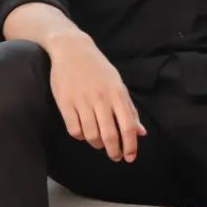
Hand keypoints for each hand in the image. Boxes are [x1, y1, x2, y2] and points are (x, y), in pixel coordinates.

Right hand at [47, 36, 146, 162]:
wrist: (72, 49)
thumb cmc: (98, 69)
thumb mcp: (117, 85)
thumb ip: (129, 109)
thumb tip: (141, 133)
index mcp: (117, 93)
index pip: (128, 126)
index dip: (131, 145)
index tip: (130, 157)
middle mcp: (101, 98)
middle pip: (110, 135)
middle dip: (114, 151)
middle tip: (116, 157)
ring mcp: (82, 101)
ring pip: (91, 135)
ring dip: (97, 144)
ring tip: (100, 144)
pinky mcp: (65, 103)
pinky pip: (74, 130)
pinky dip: (81, 137)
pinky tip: (84, 133)